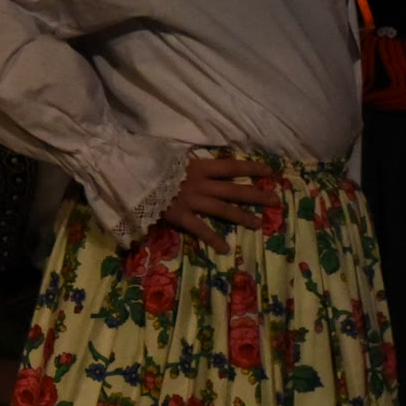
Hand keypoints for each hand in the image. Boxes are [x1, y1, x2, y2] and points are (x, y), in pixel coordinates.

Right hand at [158, 153, 280, 239]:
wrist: (130, 174)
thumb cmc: (149, 162)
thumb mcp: (173, 156)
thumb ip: (188, 163)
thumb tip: (201, 163)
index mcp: (199, 166)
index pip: (232, 166)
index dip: (251, 168)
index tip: (270, 172)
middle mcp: (200, 183)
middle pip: (234, 189)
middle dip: (256, 195)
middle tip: (276, 201)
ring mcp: (192, 200)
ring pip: (223, 209)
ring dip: (242, 216)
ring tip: (258, 224)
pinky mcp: (180, 215)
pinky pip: (200, 229)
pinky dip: (213, 239)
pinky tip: (225, 249)